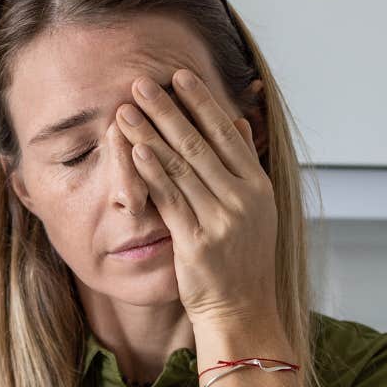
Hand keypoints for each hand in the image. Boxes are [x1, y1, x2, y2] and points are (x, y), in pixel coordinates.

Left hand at [115, 68, 276, 325]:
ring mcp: (222, 220)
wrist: (242, 311)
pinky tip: (136, 150)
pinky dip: (153, 172)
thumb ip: (243, 164)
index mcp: (258, 186)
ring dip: (151, 134)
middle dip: (168, 109)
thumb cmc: (242, 261)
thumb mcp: (255, 209)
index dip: (202, 102)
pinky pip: (171, 199)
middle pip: (199, 144)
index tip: (180, 75)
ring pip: (181, 167)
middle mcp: (243, 199)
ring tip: (128, 109)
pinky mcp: (198, 242)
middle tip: (142, 81)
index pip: (226, 133)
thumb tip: (238, 121)